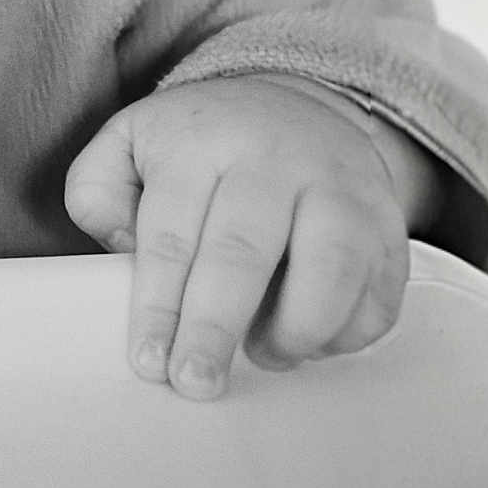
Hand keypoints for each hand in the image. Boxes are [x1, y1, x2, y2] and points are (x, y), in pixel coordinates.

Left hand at [64, 75, 411, 399]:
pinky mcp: (387, 223)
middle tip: (195, 381)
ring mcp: (340, 187)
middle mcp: (275, 158)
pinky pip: (378, 294)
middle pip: (243, 251)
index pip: (172, 231)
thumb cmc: (205, 144)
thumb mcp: (131, 143)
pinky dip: (346, 333)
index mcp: (202, 141)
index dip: (158, 304)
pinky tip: (312, 340)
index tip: (149, 359)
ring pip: (327, 270)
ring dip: (293, 332)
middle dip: (215, 329)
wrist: (295, 105)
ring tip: (263, 355)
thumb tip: (118, 250)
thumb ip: (99, 190)